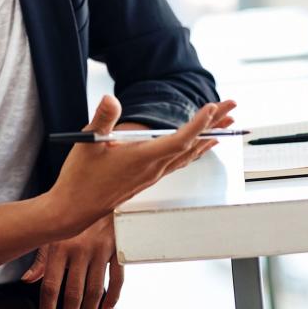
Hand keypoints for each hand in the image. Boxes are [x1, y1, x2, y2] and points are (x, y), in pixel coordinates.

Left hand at [22, 214, 120, 308]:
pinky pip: (117, 278)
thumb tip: (28, 280)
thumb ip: (41, 258)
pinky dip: (113, 297)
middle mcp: (79, 250)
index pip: (51, 287)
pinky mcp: (117, 249)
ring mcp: (100, 250)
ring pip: (94, 290)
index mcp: (60, 247)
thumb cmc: (70, 212)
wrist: (98, 189)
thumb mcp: (52, 231)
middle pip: (73, 293)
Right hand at [45, 95, 237, 237]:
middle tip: (232, 106)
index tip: (212, 107)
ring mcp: (152, 175)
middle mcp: (153, 168)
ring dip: (209, 137)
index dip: (198, 123)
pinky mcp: (148, 178)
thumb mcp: (88, 143)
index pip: (179, 139)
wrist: (75, 209)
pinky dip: (194, 150)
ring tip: (225, 123)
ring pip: (189, 154)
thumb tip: (109, 98)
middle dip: (215, 125)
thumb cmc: (81, 178)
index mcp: (142, 158)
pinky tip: (199, 147)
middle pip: (192, 145)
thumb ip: (102, 119)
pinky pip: (180, 162)